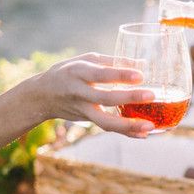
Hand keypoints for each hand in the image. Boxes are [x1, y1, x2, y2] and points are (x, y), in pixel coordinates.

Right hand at [36, 53, 155, 136]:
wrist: (42, 95)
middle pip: (105, 98)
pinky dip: (125, 132)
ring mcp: (82, 110)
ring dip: (128, 126)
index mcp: (78, 72)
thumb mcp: (86, 60)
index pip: (100, 74)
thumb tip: (142, 64)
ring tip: (150, 126)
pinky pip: (107, 128)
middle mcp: (79, 92)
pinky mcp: (87, 120)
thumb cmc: (68, 72)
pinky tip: (143, 134)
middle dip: (129, 98)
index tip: (140, 75)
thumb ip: (113, 61)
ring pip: (105, 122)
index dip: (120, 74)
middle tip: (151, 96)